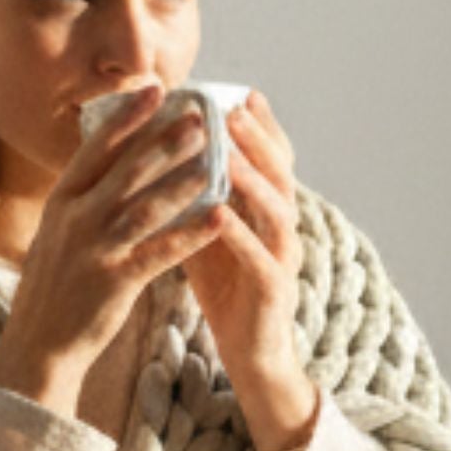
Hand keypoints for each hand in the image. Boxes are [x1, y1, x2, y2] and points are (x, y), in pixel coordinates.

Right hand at [0, 88, 223, 411]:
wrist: (38, 345)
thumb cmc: (56, 285)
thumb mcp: (60, 231)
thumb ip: (85, 196)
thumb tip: (114, 158)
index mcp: (61, 201)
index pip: (96, 148)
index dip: (128, 117)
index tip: (157, 90)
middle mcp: (74, 219)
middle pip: (125, 170)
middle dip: (164, 139)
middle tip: (199, 115)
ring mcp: (93, 250)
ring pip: (144, 206)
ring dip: (182, 180)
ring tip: (215, 158)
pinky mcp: (113, 283)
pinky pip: (159, 253)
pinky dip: (190, 234)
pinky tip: (218, 218)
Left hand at [182, 92, 317, 448]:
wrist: (249, 356)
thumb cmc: (228, 291)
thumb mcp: (211, 234)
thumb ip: (201, 196)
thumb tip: (167, 152)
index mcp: (268, 212)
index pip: (272, 160)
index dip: (261, 128)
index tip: (241, 94)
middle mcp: (283, 229)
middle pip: (281, 175)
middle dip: (259, 141)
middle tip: (234, 110)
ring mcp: (283, 261)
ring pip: (278, 211)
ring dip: (254, 180)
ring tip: (228, 153)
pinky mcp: (274, 293)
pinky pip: (261, 260)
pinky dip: (242, 237)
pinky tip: (220, 217)